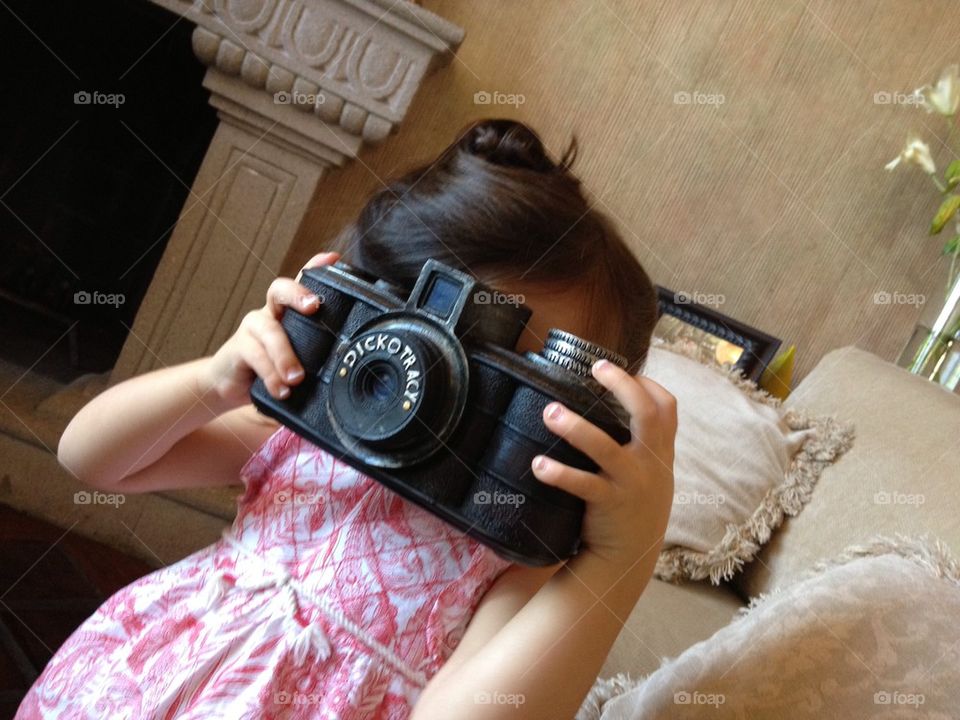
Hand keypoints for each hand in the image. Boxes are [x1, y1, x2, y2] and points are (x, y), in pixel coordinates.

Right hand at [202, 252, 339, 406]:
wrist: (230, 386)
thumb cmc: (271, 370)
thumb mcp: (299, 362)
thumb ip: (316, 361)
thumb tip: (345, 373)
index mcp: (288, 314)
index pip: (302, 284)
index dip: (315, 267)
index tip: (333, 259)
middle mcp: (270, 315)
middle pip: (280, 290)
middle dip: (298, 294)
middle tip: (314, 307)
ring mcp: (253, 329)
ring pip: (270, 331)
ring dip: (285, 355)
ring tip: (296, 378)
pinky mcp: (238, 348)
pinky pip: (255, 356)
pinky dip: (270, 374)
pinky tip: (280, 390)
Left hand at [530, 359, 676, 571]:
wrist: (631, 556)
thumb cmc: (635, 505)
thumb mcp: (651, 472)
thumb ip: (642, 443)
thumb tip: (616, 402)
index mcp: (660, 452)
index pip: (667, 407)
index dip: (648, 384)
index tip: (626, 371)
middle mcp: (650, 463)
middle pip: (646, 414)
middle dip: (622, 386)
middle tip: (597, 368)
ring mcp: (631, 483)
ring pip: (604, 447)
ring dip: (575, 427)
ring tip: (549, 412)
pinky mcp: (609, 503)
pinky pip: (582, 485)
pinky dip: (558, 474)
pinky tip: (538, 465)